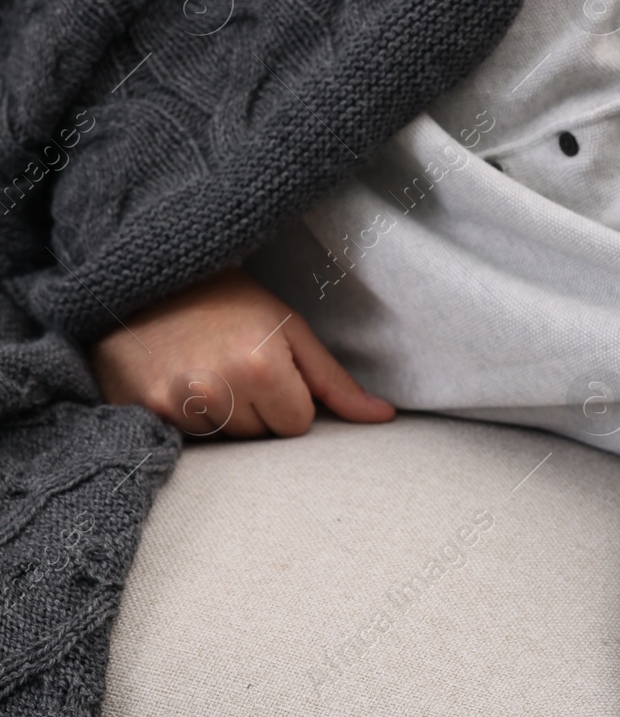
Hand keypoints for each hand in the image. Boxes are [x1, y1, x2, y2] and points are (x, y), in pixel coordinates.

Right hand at [91, 266, 395, 438]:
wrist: (148, 276)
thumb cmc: (230, 300)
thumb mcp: (289, 328)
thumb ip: (334, 380)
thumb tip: (383, 417)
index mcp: (262, 366)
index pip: (297, 424)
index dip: (290, 398)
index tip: (269, 367)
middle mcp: (216, 388)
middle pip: (260, 436)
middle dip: (256, 408)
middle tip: (233, 363)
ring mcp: (172, 402)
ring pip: (222, 440)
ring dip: (220, 414)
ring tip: (205, 367)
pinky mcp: (139, 409)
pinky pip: (183, 437)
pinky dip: (185, 416)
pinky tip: (179, 380)